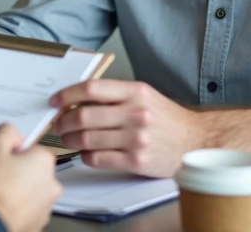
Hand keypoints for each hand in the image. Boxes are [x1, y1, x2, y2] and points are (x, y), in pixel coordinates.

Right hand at [0, 123, 60, 231]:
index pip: (31, 148)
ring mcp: (44, 207)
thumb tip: (11, 131)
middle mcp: (50, 184)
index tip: (0, 157)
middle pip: (32, 170)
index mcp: (44, 162)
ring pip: (29, 191)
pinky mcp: (36, 224)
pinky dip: (14, 208)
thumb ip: (5, 132)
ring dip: (15, 190)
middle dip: (15, 171)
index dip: (12, 151)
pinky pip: (25, 210)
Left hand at [50, 79, 204, 176]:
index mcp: (135, 92)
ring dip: (70, 140)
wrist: (195, 141)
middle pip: (84, 115)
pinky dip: (85, 156)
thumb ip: (115, 95)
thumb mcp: (144, 95)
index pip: (91, 89)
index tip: (55, 101)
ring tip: (68, 139)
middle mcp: (135, 114)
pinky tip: (86, 153)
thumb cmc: (166, 118)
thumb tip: (77, 98)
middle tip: (58, 124)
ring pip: (87, 139)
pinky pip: (98, 159)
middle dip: (63, 121)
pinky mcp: (136, 161)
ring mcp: (136, 139)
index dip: (67, 94)